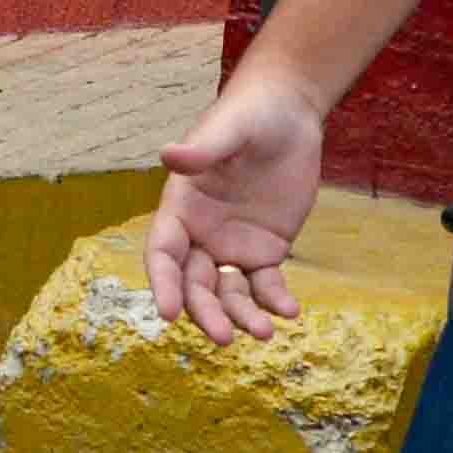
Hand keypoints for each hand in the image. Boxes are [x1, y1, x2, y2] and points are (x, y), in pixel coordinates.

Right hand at [145, 76, 324, 346]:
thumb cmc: (250, 115)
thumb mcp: (229, 130)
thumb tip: (168, 154)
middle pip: (195, 285)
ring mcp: (232, 245)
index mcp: (180, 208)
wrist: (289, 115)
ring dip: (242, 316)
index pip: (163, 254)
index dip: (163, 284)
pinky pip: (266, 284)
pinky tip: (290, 311)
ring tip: (265, 332)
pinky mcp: (266, 249)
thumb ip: (203, 150)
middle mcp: (200, 234)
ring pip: (229, 293)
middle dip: (206, 313)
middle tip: (225, 338)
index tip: (167, 314)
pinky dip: (275, 300)